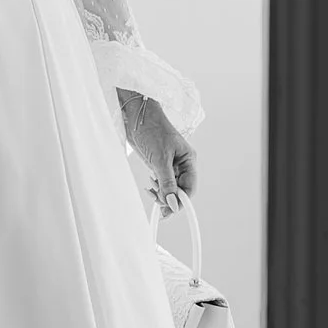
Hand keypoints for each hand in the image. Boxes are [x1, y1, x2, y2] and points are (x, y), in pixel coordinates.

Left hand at [123, 92, 197, 209]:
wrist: (137, 117)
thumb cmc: (152, 131)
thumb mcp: (160, 159)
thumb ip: (167, 183)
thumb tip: (172, 203)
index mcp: (189, 160)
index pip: (190, 187)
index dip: (181, 200)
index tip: (171, 210)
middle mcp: (182, 164)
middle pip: (180, 190)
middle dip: (169, 198)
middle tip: (157, 203)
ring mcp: (170, 165)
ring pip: (170, 188)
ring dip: (161, 193)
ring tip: (151, 190)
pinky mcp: (158, 165)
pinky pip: (161, 183)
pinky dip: (155, 188)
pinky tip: (149, 187)